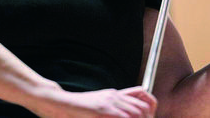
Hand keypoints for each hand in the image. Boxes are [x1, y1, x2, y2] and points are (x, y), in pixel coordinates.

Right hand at [31, 85, 156, 117]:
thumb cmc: (76, 109)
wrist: (58, 102)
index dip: (150, 107)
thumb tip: (127, 113)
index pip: (142, 94)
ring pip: (136, 113)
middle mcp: (114, 96)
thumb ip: (113, 108)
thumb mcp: (98, 105)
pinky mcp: (101, 111)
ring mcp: (108, 102)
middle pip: (142, 107)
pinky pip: (122, 116)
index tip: (150, 116)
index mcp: (114, 94)